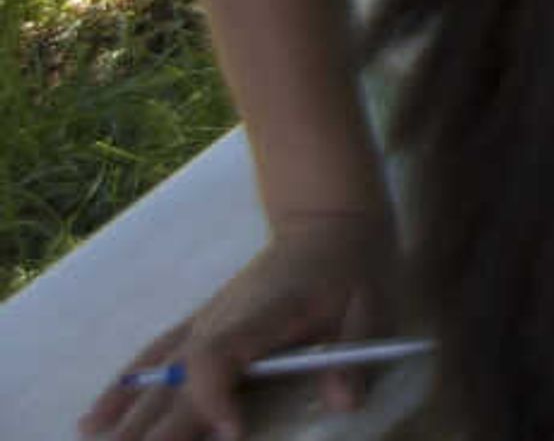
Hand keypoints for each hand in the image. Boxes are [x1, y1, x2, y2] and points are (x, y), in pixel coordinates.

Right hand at [88, 212, 396, 440]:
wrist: (325, 223)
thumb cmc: (350, 268)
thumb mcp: (370, 308)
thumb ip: (353, 357)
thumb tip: (342, 403)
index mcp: (260, 317)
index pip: (218, 356)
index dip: (215, 397)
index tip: (231, 432)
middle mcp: (219, 322)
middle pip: (176, 382)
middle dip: (157, 432)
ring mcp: (202, 324)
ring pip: (155, 378)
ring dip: (130, 420)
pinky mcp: (197, 326)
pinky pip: (150, 360)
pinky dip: (121, 391)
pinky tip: (93, 421)